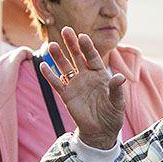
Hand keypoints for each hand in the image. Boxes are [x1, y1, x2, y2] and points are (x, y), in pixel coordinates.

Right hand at [40, 25, 125, 149]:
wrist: (101, 131)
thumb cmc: (112, 115)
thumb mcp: (117, 103)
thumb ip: (117, 89)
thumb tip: (119, 77)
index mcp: (100, 74)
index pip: (93, 57)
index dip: (88, 47)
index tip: (82, 37)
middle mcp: (86, 76)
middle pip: (78, 57)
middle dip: (72, 44)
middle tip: (66, 30)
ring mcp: (75, 85)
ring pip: (65, 67)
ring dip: (59, 57)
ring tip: (52, 45)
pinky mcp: (67, 95)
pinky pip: (57, 83)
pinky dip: (50, 75)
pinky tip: (43, 65)